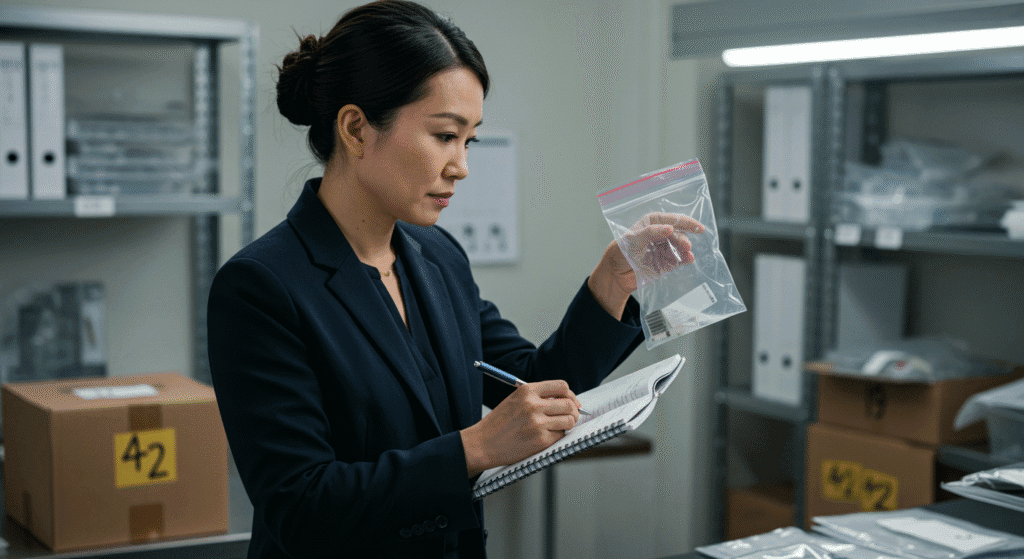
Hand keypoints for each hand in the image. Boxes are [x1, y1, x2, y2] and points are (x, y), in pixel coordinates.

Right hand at [460, 380, 581, 476]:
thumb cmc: (498, 423)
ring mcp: (538, 423)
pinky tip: (547, 437)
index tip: (573, 402)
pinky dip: (557, 436)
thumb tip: (563, 400)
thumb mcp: (515, 400)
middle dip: (573, 411)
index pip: (561, 387)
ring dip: (568, 424)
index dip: (571, 395)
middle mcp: (533, 404)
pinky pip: (560, 435)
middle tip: (571, 416)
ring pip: (569, 420)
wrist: (482, 443)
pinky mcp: (540, 440)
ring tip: (560, 427)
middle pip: (569, 404)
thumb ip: (537, 397)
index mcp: (527, 391)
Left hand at [588, 212, 704, 317]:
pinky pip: (680, 259)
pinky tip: (689, 259)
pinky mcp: (668, 262)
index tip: (696, 227)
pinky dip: (685, 259)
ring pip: (681, 246)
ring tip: (688, 254)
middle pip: (678, 233)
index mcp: (653, 223)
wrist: (616, 274)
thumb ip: (650, 233)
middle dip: (684, 238)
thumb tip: (669, 228)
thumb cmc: (620, 252)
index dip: (685, 222)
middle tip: (686, 246)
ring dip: (686, 249)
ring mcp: (665, 248)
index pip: (672, 219)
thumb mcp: (632, 239)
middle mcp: (661, 233)